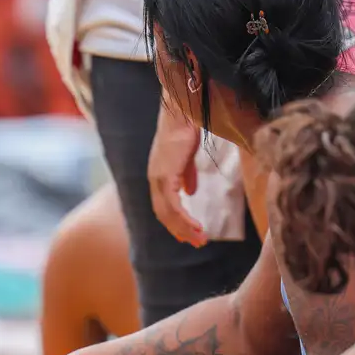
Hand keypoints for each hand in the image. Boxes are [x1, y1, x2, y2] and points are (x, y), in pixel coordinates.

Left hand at [149, 100, 203, 246]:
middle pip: (164, 214)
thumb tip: (189, 192)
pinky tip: (196, 226)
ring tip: (200, 239)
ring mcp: (158, 179)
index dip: (175, 222)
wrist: (184, 112)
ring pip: (168, 213)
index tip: (189, 233)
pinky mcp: (165, 176)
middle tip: (196, 242)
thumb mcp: (187, 158)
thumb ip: (186, 176)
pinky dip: (184, 218)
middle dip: (180, 230)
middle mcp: (155, 180)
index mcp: (159, 176)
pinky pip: (173, 205)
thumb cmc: (186, 129)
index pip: (164, 206)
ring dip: (184, 228)